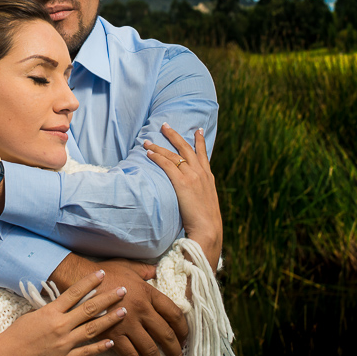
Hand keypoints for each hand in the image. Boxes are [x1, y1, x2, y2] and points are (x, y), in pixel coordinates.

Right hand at [0, 269, 127, 355]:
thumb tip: (65, 302)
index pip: (74, 292)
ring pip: (92, 330)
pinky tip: (112, 342)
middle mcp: (59, 326)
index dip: (89, 282)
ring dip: (109, 320)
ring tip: (124, 312)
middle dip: (108, 298)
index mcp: (50, 312)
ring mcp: (63, 344)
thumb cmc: (15, 335)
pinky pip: (86, 352)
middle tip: (122, 290)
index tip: (102, 274)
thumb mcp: (32, 315)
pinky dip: (100, 347)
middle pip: (89, 309)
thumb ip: (51, 310)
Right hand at [51, 255, 187, 355]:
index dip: (183, 330)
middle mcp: (142, 310)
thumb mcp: (128, 266)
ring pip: (150, 350)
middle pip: (166, 336)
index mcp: (148, 293)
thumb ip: (144, 270)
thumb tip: (154, 270)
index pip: (174, 314)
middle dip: (176, 354)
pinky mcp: (114, 335)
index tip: (184, 340)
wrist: (79, 281)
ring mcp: (128, 324)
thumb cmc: (104, 273)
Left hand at [144, 124, 221, 272]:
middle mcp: (201, 173)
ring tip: (147, 140)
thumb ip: (200, 196)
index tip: (198, 130)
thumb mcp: (207, 204)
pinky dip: (157, 157)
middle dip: (175, 135)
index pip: (203, 154)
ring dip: (159, 146)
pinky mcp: (182, 182)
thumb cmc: (206, 223)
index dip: (200, 141)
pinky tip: (148, 153)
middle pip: (186, 148)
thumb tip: (192, 197)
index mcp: (209, 178)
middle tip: (165, 125)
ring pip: (174, 155)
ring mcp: (192, 177)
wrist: (209, 230)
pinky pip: (167, 164)